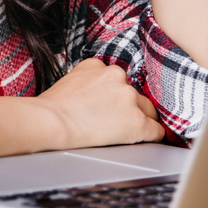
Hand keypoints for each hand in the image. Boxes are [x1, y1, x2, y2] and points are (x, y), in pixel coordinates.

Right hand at [33, 58, 164, 149]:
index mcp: (99, 66)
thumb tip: (94, 93)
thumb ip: (89, 80)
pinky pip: (155, 130)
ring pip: (146, 112)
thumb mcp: (70, 80)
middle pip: (134, 95)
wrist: (52, 122)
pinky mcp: (137, 121)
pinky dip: (152, 137)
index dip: (115, 96)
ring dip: (139, 121)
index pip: (117, 80)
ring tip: (124, 134)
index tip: (112, 106)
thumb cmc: (53, 108)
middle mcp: (118, 76)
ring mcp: (129, 98)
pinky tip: (145, 141)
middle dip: (129, 108)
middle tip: (117, 123)